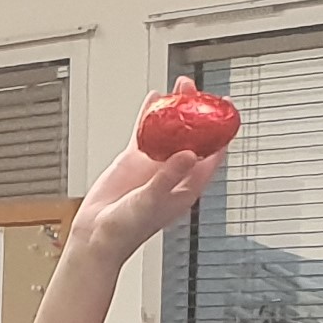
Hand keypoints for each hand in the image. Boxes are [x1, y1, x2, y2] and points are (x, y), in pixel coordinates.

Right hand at [68, 82, 231, 263]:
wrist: (96, 235)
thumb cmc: (126, 230)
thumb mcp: (151, 202)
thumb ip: (169, 177)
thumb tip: (189, 154)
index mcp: (186, 186)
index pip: (211, 155)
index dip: (220, 132)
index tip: (225, 109)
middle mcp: (173, 172)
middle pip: (192, 136)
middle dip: (196, 112)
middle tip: (198, 90)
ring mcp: (154, 164)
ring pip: (170, 129)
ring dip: (175, 108)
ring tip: (179, 86)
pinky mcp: (134, 159)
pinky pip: (145, 131)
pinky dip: (150, 114)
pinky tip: (154, 98)